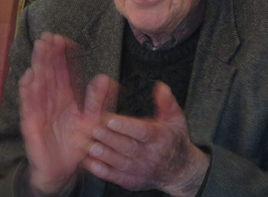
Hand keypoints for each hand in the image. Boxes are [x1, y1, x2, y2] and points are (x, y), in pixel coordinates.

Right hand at [19, 33, 115, 195]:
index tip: (63, 39)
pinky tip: (28, 76)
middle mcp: (52, 101)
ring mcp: (40, 111)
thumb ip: (98, 100)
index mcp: (67, 98)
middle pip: (50, 74)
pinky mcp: (32, 124)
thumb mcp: (92, 120)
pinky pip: (29, 105)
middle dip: (49, 55)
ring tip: (40, 48)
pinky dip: (28, 91)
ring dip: (39, 66)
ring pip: (39, 84)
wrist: (62, 170)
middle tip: (48, 36)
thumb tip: (105, 77)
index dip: (63, 56)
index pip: (64, 72)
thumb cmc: (77, 143)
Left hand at [85, 82, 208, 196]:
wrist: (179, 170)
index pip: (142, 131)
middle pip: (127, 146)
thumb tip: (161, 87)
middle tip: (92, 129)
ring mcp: (140, 170)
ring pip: (119, 162)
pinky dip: (102, 170)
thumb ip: (166, 102)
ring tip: (87, 144)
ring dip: (102, 154)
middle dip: (109, 138)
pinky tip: (90, 162)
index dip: (125, 126)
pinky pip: (115, 176)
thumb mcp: (176, 119)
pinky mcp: (132, 181)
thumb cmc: (174, 141)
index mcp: (160, 137)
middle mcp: (150, 155)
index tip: (110, 118)